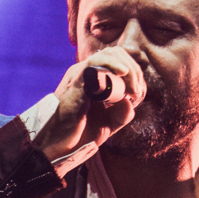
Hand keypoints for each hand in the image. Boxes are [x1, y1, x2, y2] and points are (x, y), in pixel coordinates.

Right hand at [35, 46, 146, 160]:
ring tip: (132, 89)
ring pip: (109, 54)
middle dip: (134, 70)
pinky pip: (95, 61)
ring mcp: (80, 74)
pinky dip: (112, 64)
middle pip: (116, 53)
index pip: (119, 61)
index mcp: (94, 79)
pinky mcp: (75, 80)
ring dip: (127, 68)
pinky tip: (123, 73)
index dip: (134, 73)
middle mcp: (86, 73)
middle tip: (136, 92)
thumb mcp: (110, 124)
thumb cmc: (81, 134)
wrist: (60, 144)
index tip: (137, 94)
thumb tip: (129, 98)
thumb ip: (123, 113)